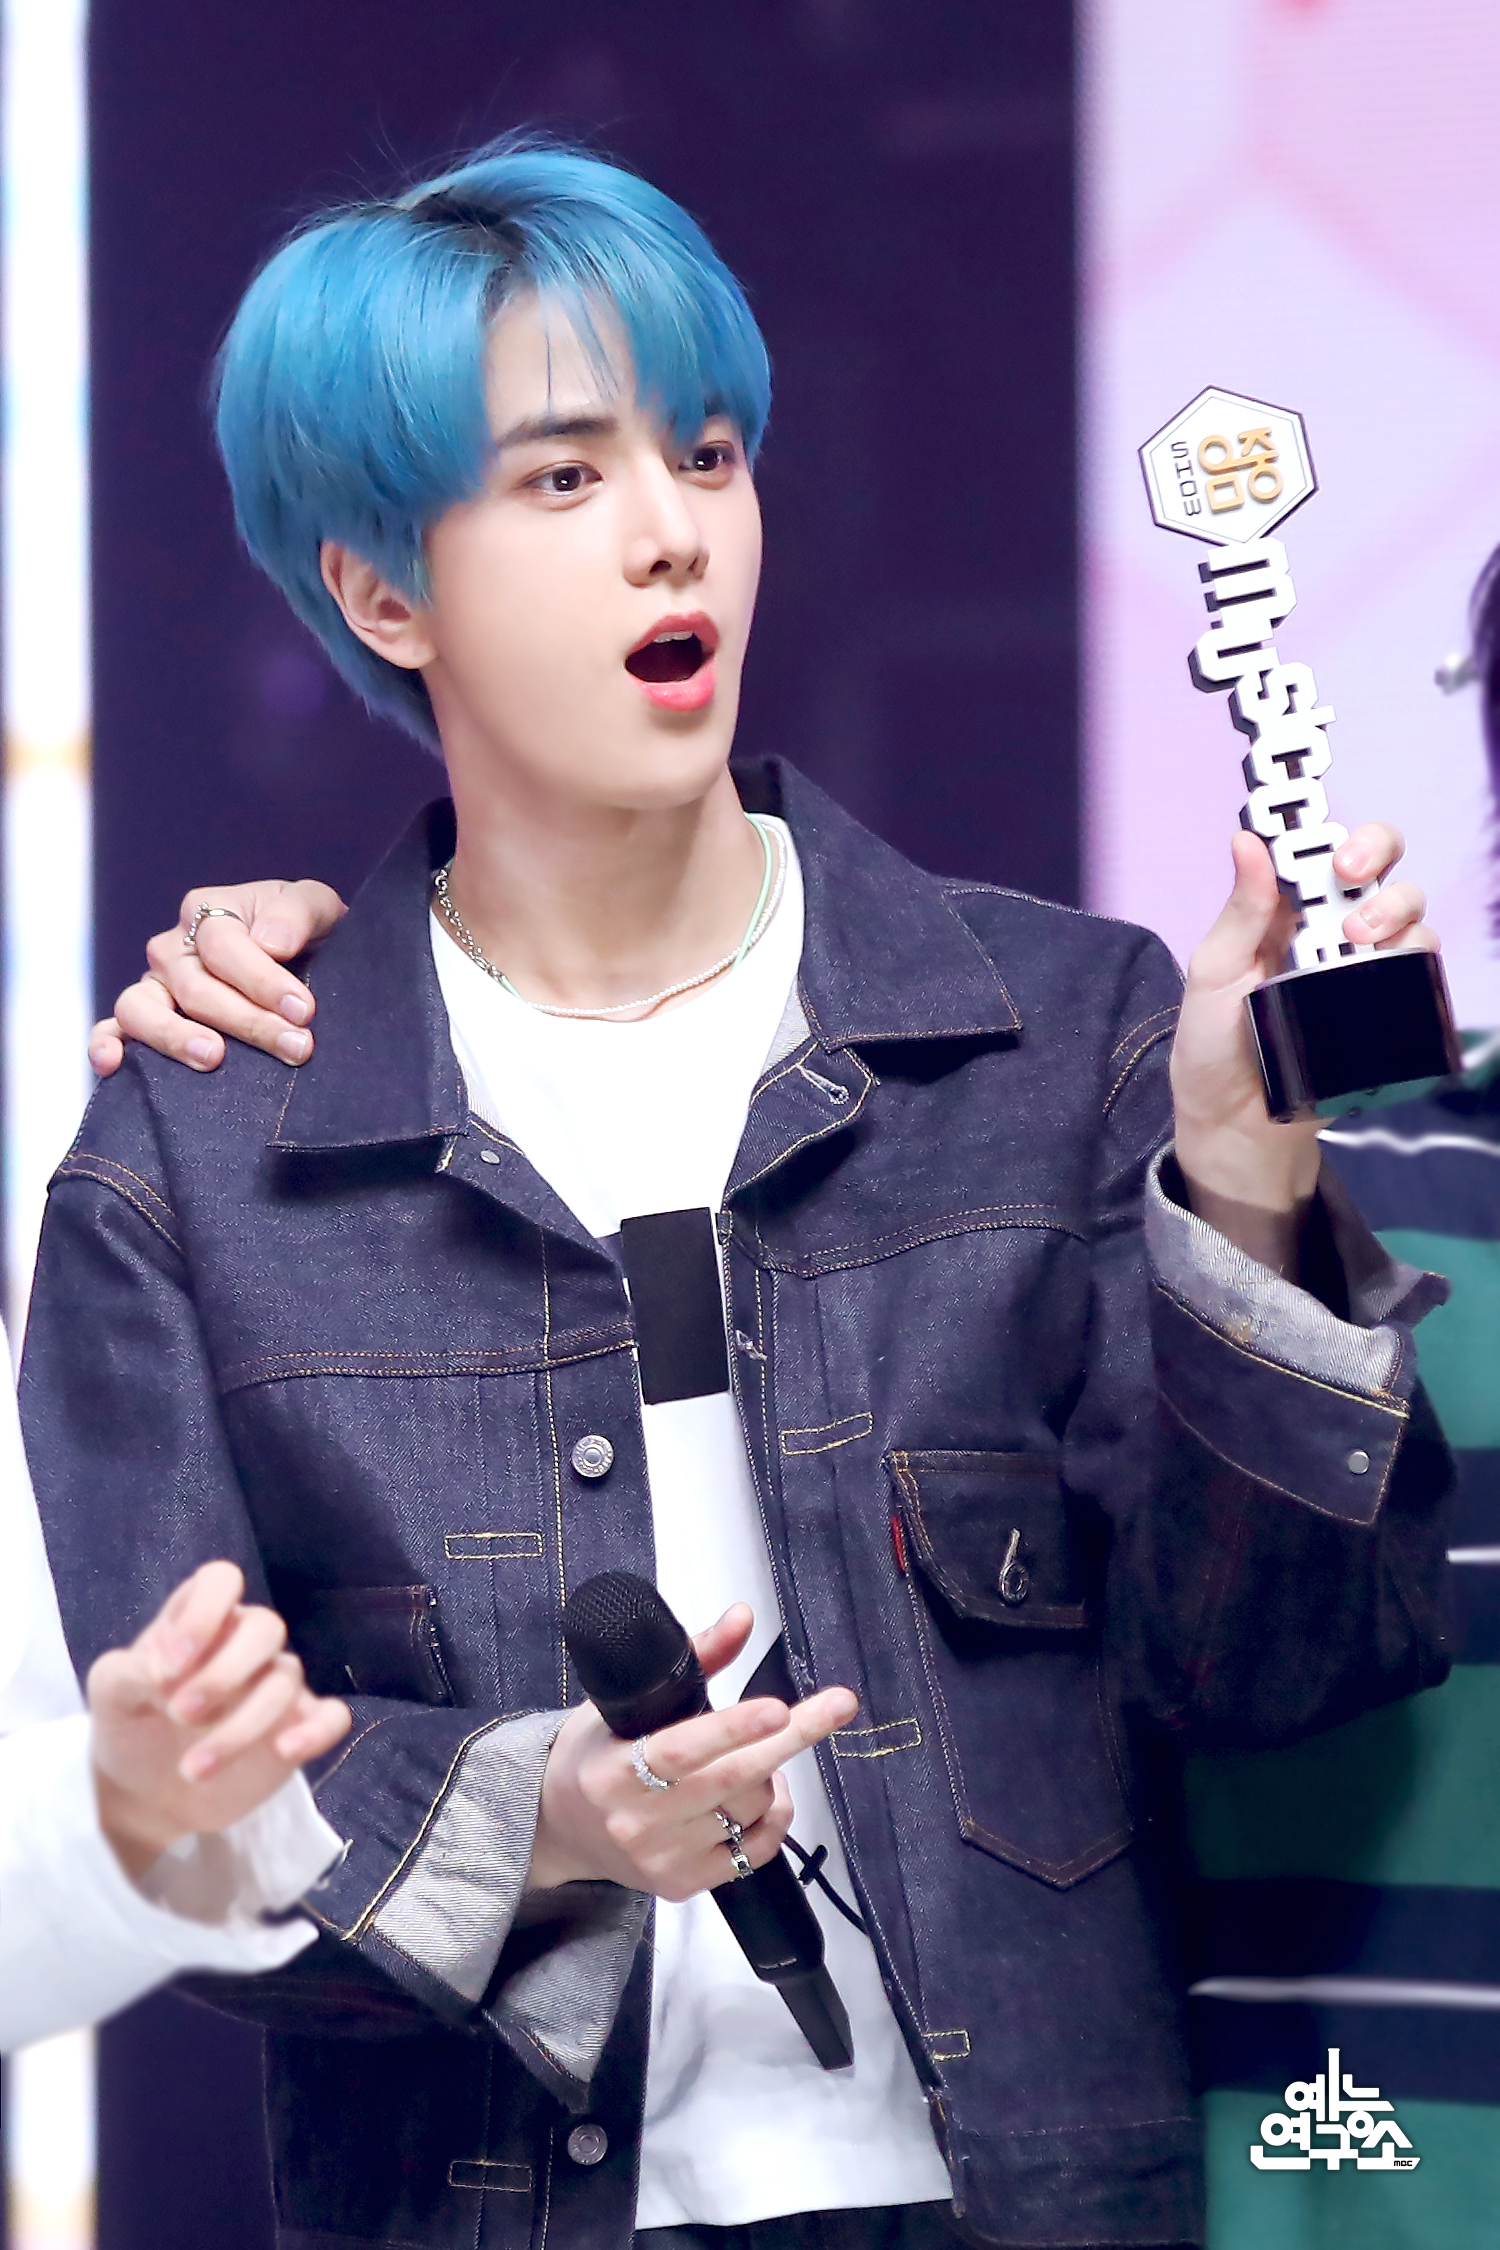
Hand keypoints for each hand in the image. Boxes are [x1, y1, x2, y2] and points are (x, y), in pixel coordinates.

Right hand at [88, 879, 346, 1076]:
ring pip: (142, 1009)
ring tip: (213, 1057)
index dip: (262, 980)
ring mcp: (154, 986)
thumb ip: (298, 913)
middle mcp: (173, 948)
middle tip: (295, 1046)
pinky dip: (105, 1046)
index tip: (303, 1010)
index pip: (223, 945)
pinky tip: (111, 1065)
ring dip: (175, 1036)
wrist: (305, 961)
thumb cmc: (302, 933)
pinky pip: (111, 1030)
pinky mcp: (143, 1022)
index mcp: (209, 911)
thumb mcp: (315, 908)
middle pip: (195, 987)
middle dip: (249, 1021)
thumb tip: (272, 944)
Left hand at [89, 1561, 350, 1882]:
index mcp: (199, 1618)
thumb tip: (165, 1673)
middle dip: (224, 1673)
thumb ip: (128, 1671)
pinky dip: (317, 1730)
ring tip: (192, 1770)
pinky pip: (331, 1716)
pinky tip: (284, 1751)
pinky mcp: (297, 1726)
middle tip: (181, 1715)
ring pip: (286, 1680)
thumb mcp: (108, 1694)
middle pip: (265, 1626)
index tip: (172, 1663)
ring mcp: (276, 1683)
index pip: (220, 1580)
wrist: (146, 1793)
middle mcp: (243, 1641)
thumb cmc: (131, 1724)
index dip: (203, 1613)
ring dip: (240, 1727)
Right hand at [529, 1604, 857, 1899]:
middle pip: (731, 1780)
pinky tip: (763, 1792)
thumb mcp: (624, 1701)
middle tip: (836, 1705)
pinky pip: (757, 1852)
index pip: (681, 1749)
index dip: (733, 1729)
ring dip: (772, 1773)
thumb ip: (692, 1659)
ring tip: (757, 1751)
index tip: (777, 1708)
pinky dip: (774, 1816)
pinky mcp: (684, 1884)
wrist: (559, 1829)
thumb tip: (741, 1619)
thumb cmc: (595, 1755)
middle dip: (792, 1738)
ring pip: (750, 1812)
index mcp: (613, 1771)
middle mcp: (637, 1821)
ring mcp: (662, 1858)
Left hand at [1170, 822, 1438, 1272]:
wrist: (1236, 1125)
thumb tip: (1246, 838)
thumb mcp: (1213, 973)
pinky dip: (1414, 957)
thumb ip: (1238, 911)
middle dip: (1375, 852)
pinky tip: (1389, 967)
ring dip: (1393, 908)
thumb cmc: (1213, 1045)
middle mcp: (1328, 927)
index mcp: (1281, 909)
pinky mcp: (1386, 1005)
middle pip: (1377, 866)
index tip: (1320, 836)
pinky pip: (1419, 968)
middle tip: (1349, 873)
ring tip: (1359, 937)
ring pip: (1407, 910)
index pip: (1318, 849)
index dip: (1329, 829)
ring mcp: (1361, 964)